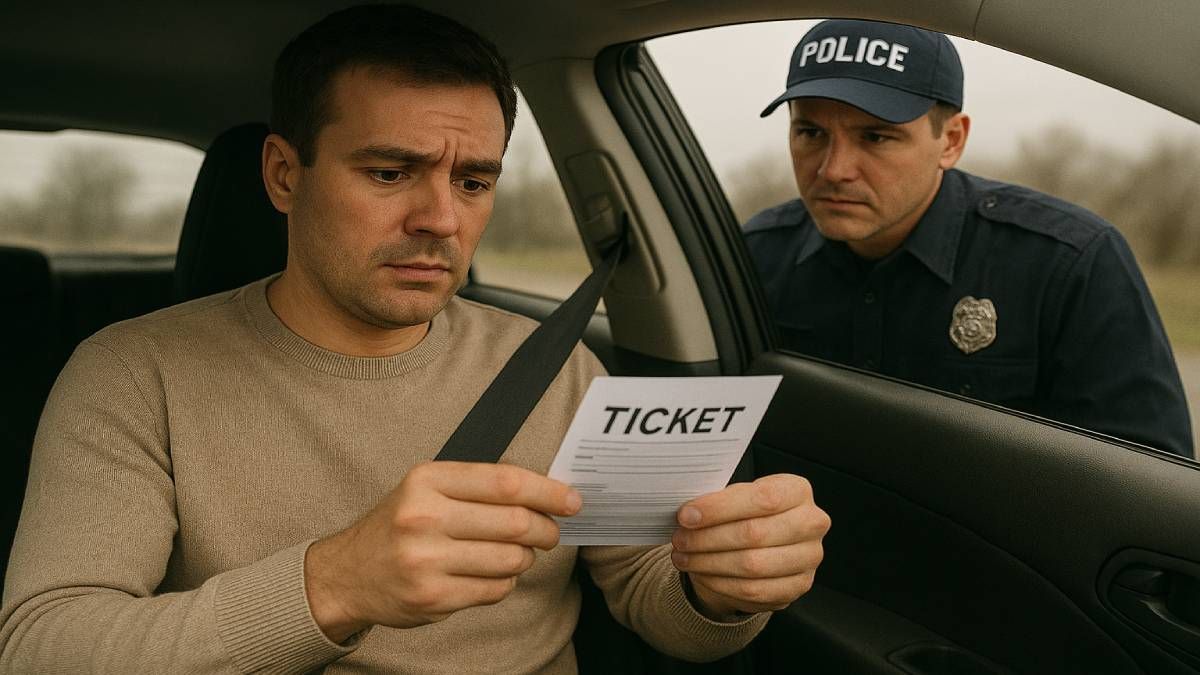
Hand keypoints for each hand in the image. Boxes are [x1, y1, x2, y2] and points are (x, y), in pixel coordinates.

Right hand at [304, 461, 580, 641]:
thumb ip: (476, 486)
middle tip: (551, 532)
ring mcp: (427, 561)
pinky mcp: (432, 598)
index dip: (548, 491)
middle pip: (515, 522)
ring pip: (511, 559)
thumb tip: (543, 490)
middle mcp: (424, 518)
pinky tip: (492, 574)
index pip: (505, 482)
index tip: (572, 500)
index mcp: (426, 481)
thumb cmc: (398, 524)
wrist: (346, 574)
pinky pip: (495, 590)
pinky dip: (505, 582)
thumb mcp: (425, 488)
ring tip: (518, 553)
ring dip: (526, 558)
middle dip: (546, 529)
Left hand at [670, 474, 829, 619]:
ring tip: (684, 557)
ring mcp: (809, 557)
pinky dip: (721, 584)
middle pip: (754, 533)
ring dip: (709, 563)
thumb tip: (687, 513)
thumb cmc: (748, 512)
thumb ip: (718, 501)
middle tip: (680, 539)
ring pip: (752, 565)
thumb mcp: (737, 496)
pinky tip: (702, 575)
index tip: (686, 515)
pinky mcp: (799, 586)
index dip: (719, 508)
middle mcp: (811, 523)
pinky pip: (754, 590)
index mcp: (797, 490)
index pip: (762, 498)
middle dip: (708, 538)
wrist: (765, 543)